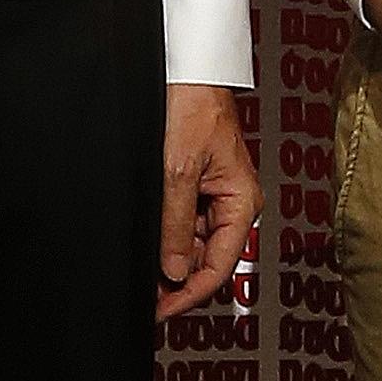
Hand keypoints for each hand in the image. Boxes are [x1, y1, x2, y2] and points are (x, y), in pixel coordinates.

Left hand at [158, 83, 257, 317]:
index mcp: (242, 203)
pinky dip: (164, 235)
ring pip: (191, 242)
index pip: (219, 267)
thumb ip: (175, 226)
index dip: (188, 294)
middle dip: (175, 280)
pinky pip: (183, 221)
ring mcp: (215, 195)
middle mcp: (234, 203)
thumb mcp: (177, 172)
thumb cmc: (193, 106)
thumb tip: (174, 271)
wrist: (186, 69)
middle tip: (143, 298)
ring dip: (167, 258)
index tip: (159, 311)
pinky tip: (145, 243)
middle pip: (206, 259)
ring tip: (138, 272)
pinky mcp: (197, 184)